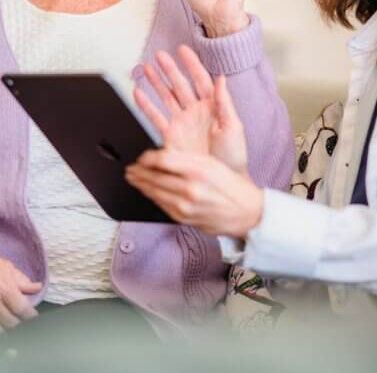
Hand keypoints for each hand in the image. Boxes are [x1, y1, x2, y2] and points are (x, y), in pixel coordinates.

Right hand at [0, 238, 41, 334]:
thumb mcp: (4, 265)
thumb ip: (22, 280)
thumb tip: (37, 287)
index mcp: (1, 285)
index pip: (22, 309)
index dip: (31, 315)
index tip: (33, 316)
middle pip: (11, 323)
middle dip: (20, 323)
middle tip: (22, 319)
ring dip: (6, 329)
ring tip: (9, 323)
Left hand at [125, 149, 263, 237]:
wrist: (246, 212)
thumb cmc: (231, 186)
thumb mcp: (212, 164)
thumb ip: (186, 160)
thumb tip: (161, 157)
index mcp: (199, 170)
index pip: (163, 160)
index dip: (147, 158)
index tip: (142, 157)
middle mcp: (190, 188)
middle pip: (154, 176)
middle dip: (138, 172)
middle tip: (129, 168)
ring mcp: (185, 206)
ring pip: (154, 192)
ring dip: (140, 184)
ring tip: (132, 178)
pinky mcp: (183, 219)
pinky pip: (161, 205)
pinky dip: (151, 197)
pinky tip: (147, 191)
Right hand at [133, 45, 247, 173]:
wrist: (221, 181)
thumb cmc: (233, 156)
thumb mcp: (234, 127)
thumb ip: (225, 102)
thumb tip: (222, 78)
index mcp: (212, 106)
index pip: (200, 79)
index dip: (191, 63)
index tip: (182, 50)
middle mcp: (195, 112)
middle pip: (179, 84)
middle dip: (169, 69)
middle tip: (158, 55)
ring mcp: (182, 123)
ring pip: (166, 96)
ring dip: (156, 82)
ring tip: (145, 68)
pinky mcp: (171, 136)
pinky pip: (156, 117)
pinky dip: (146, 105)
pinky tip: (138, 93)